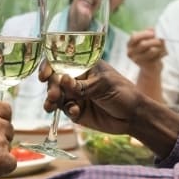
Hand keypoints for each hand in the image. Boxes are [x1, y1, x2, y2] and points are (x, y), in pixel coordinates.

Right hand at [38, 61, 178, 156]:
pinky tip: (75, 112)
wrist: (134, 116)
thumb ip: (82, 85)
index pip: (62, 62)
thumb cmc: (123, 93)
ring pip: (57, 95)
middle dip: (51, 87)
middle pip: (56, 80)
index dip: (50, 67)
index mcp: (85, 66)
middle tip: (53, 96)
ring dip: (52, 100)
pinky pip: (65, 109)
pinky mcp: (77, 110)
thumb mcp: (104, 85)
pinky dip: (67, 110)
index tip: (44, 76)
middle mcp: (78, 79)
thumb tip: (62, 79)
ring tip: (51, 106)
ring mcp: (76, 95)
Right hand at [127, 28, 166, 69]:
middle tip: (161, 40)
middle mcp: (131, 53)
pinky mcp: (146, 66)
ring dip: (160, 47)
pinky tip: (164, 53)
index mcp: (129, 45)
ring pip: (152, 50)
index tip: (153, 33)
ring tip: (163, 47)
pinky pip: (157, 57)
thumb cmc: (149, 51)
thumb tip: (153, 28)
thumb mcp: (147, 41)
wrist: (151, 68)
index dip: (144, 34)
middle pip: (143, 44)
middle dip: (154, 40)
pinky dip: (163, 53)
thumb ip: (149, 33)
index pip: (134, 37)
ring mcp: (137, 61)